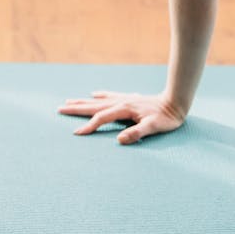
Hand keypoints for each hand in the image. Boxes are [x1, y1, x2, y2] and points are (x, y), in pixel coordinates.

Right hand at [58, 90, 186, 144]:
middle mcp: (120, 101)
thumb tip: (119, 140)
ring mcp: (123, 98)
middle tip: (59, 108)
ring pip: (98, 100)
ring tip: (69, 101)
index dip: (88, 127)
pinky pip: (109, 96)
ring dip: (83, 101)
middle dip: (76, 108)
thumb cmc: (165, 118)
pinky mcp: (128, 98)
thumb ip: (137, 133)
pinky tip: (94, 94)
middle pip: (94, 105)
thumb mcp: (154, 128)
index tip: (76, 134)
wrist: (175, 103)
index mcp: (124, 109)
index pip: (101, 118)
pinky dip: (99, 96)